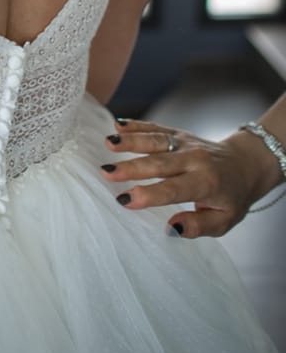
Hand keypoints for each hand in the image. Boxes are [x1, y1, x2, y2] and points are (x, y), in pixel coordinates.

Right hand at [100, 117, 282, 237]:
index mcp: (205, 183)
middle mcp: (194, 160)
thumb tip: (171, 228)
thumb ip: (198, 226)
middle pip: (159, 163)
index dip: (149, 195)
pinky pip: (157, 128)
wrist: (246, 164)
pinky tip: (118, 125)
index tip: (125, 200)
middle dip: (132, 167)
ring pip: (155, 140)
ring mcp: (185, 144)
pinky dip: (137, 125)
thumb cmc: (232, 197)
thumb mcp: (224, 221)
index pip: (174, 189)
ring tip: (108, 142)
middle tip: (107, 172)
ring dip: (131, 140)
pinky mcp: (179, 134)